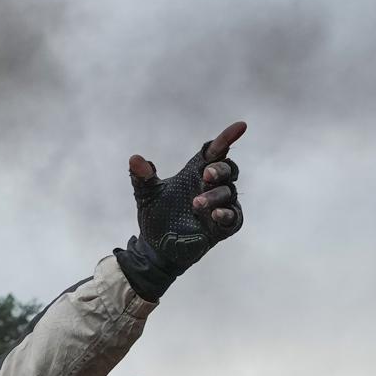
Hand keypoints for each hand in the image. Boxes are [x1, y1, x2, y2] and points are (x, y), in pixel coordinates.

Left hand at [115, 120, 246, 300]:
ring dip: (215, 196)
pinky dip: (226, 214)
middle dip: (220, 169)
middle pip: (228, 168)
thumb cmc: (156, 216)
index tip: (241, 127)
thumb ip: (142, 176)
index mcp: (195, 172)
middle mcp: (210, 186)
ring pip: (229, 192)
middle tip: (206, 174)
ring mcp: (219, 206)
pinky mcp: (222, 226)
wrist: (155, 248)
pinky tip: (215, 215)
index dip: (227, 138)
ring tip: (195, 204)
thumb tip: (134, 159)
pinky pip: (233, 217)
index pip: (215, 150)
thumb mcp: (146, 194)